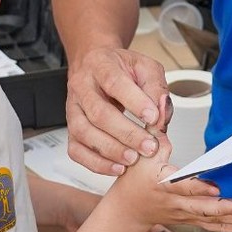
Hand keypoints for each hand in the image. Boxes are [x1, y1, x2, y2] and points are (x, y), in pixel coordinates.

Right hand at [66, 45, 169, 175]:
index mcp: (101, 65)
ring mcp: (73, 109)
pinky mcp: (70, 129)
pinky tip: (116, 167)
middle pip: (99, 113)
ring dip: (111, 150)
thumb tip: (161, 114)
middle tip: (149, 146)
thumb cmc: (121, 69)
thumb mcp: (144, 67)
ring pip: (84, 133)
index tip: (153, 117)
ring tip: (133, 158)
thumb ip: (155, 88)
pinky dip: (95, 163)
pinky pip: (76, 150)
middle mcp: (82, 87)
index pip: (114, 82)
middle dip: (126, 133)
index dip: (134, 101)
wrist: (95, 66)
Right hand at [106, 133, 231, 231]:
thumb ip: (156, 125)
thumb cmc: (134, 180)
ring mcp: (185, 214)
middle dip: (228, 210)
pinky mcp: (192, 220)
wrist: (127, 210)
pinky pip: (214, 226)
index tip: (216, 189)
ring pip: (213, 220)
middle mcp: (177, 203)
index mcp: (164, 184)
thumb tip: (163, 100)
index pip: (183, 186)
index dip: (199, 188)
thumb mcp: (142, 150)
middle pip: (204, 208)